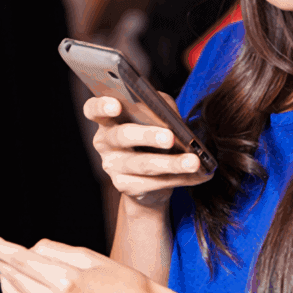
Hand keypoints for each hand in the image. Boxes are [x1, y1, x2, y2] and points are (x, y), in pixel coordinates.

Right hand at [83, 94, 212, 209]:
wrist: (148, 176)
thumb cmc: (151, 135)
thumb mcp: (155, 116)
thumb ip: (160, 107)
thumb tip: (171, 116)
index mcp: (108, 119)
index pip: (94, 109)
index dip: (101, 106)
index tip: (116, 105)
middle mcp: (105, 142)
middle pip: (122, 136)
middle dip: (147, 136)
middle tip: (169, 138)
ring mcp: (113, 167)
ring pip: (143, 164)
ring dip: (172, 163)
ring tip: (194, 162)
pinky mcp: (126, 187)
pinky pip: (156, 183)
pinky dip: (181, 178)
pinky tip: (198, 175)